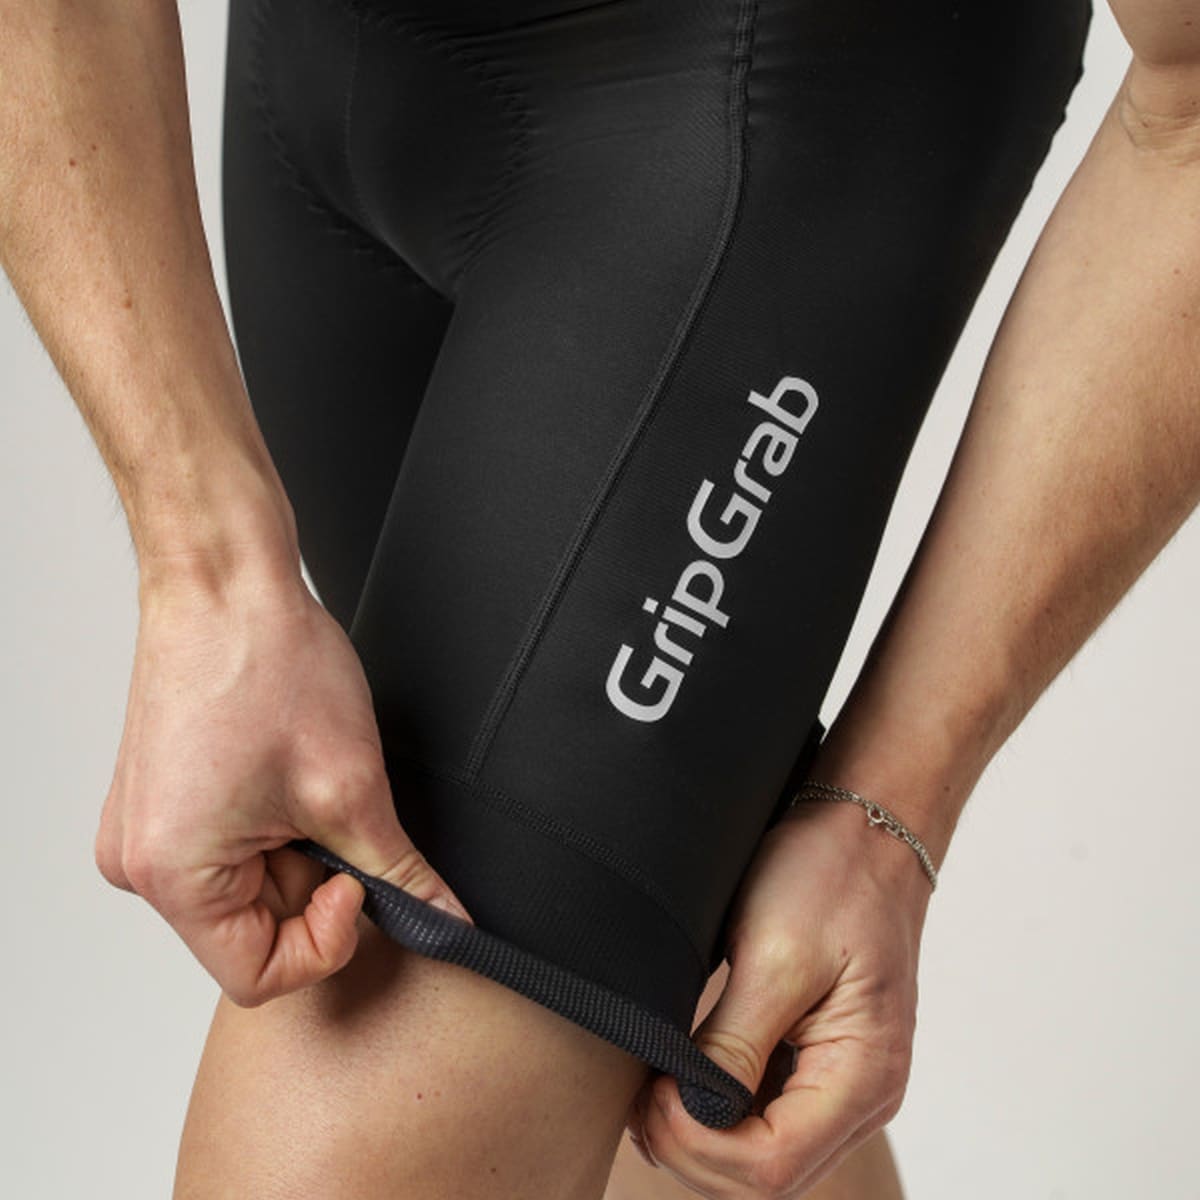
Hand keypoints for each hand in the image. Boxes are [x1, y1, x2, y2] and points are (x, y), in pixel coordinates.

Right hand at [94, 563, 472, 1005]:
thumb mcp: (350, 786)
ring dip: (298, 851)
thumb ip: (399, 872)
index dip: (328, 940)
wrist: (224, 582)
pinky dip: (277, 828)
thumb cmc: (263, 661)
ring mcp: (149, 831)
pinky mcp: (165, 803)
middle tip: (342, 817)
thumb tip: (442, 920)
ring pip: (250, 888)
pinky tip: (287, 774)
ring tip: (309, 781)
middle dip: (316, 885)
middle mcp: (141, 863)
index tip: (358, 883)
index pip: (259, 976)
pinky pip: (231, 850)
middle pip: (254, 932)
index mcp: (172, 875)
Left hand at [627, 795, 930, 1197]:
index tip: (652, 1094)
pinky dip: (719, 1113)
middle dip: (693, 1150)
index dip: (698, 1145)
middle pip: (768, 1175)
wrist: (864, 829)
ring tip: (652, 1089)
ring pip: (763, 1156)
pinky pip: (767, 1116)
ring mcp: (842, 1082)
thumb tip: (691, 1111)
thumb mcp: (775, 956)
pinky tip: (682, 1079)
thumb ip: (735, 1044)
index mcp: (863, 1074)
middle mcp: (862, 1094)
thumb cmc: (830, 877)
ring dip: (701, 1138)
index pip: (772, 1164)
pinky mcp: (819, 1061)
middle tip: (640, 1095)